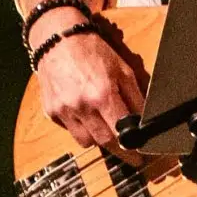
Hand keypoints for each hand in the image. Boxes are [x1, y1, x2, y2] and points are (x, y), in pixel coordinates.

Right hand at [30, 9, 146, 149]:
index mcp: (102, 94)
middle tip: (126, 148)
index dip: (131, 149)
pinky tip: (84, 112)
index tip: (139, 157)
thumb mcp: (123, 69)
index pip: (121, 134)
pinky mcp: (51, 111)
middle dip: (117, 147)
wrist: (58, 39)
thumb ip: (135, 97)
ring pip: (85, 141)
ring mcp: (64, 110)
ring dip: (97, 137)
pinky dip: (80, 127)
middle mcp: (81, 106)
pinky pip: (69, 130)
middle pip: (103, 142)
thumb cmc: (92, 51)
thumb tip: (145, 121)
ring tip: (103, 123)